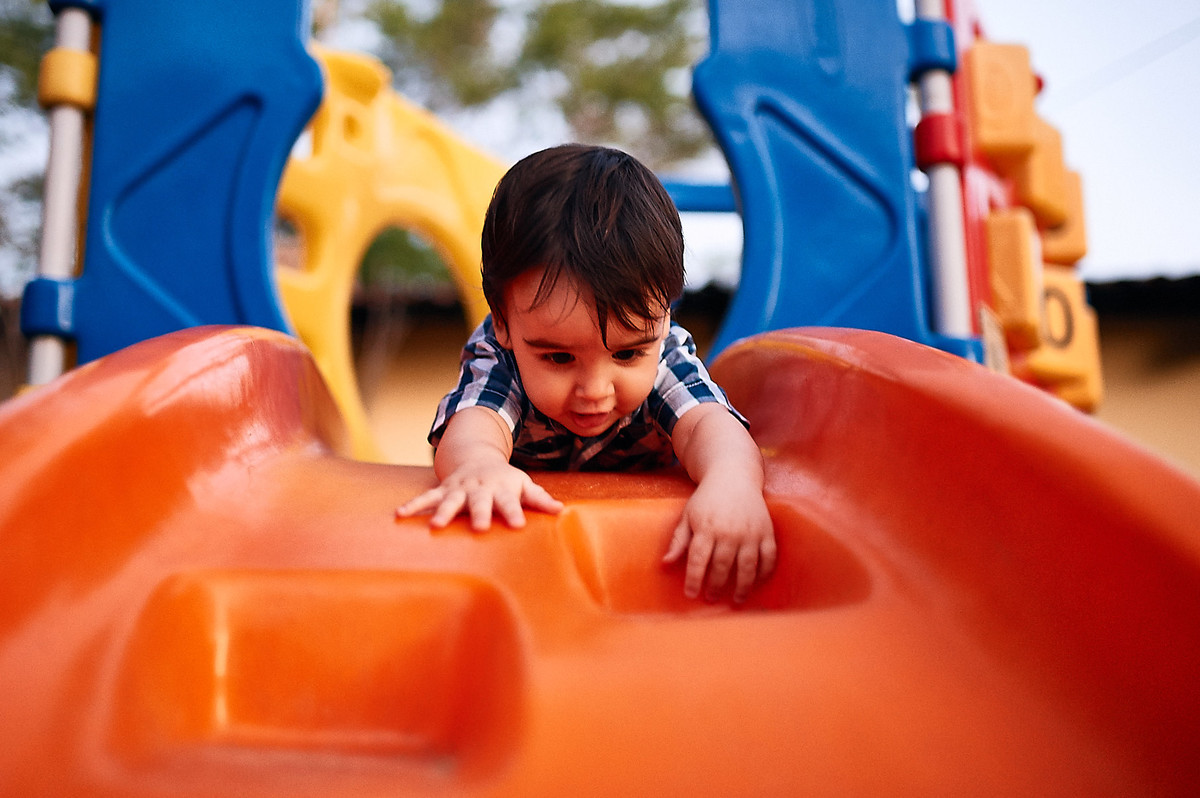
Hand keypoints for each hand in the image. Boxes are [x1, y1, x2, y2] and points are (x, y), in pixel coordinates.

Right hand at [396, 461, 562, 530]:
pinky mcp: (443, 490)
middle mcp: (479, 489)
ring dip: (442, 512)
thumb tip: (562, 511)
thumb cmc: (505, 479)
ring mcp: (459, 489)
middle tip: (479, 528)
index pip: (510, 502)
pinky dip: (413, 505)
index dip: (514, 513)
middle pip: (479, 502)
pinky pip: (426, 498)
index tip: (518, 525)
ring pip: (449, 501)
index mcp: (501, 489)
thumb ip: (540, 499)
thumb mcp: (524, 485)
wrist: (477, 457)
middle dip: (478, 514)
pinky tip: (399, 515)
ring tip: (436, 526)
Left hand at [662, 476, 775, 602]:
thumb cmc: (707, 499)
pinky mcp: (766, 531)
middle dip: (716, 586)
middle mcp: (729, 531)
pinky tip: (757, 582)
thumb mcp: (688, 515)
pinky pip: (769, 557)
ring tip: (736, 600)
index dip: (694, 580)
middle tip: (711, 598)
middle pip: (722, 566)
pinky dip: (765, 572)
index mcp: (706, 528)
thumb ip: (678, 541)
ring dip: (742, 587)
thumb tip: (665, 564)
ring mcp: (750, 532)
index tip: (691, 594)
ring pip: (747, 566)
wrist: (733, 476)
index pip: (698, 560)